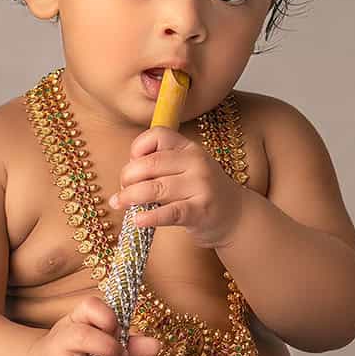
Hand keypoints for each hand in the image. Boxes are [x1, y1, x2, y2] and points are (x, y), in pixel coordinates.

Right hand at [28, 295, 162, 355]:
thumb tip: (156, 345)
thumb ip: (130, 343)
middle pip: (82, 337)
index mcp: (77, 321)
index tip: (118, 330)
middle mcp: (63, 341)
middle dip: (108, 346)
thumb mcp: (102, 340)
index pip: (90, 307)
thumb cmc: (82, 350)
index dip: (108, 317)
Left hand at [105, 128, 248, 249]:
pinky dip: (150, 217)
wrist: (236, 216)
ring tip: (119, 204)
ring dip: (130, 197)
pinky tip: (138, 220)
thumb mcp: (187, 169)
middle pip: (150, 164)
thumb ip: (162, 165)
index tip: (132, 164)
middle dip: (127, 177)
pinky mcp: (200, 211)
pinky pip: (169, 213)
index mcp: (190, 148)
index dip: (137, 148)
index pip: (158, 135)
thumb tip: (127, 173)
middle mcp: (197, 163)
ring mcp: (200, 187)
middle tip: (121, 190)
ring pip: (155, 188)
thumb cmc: (201, 193)